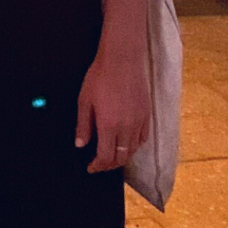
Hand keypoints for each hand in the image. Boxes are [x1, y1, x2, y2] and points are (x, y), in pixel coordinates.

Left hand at [75, 45, 150, 173]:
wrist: (122, 59)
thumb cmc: (100, 76)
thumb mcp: (84, 100)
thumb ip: (83, 125)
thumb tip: (80, 144)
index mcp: (109, 126)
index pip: (105, 157)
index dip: (97, 166)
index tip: (91, 168)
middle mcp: (126, 128)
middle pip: (120, 158)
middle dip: (109, 165)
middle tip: (100, 164)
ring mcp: (139, 122)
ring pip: (132, 150)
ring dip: (122, 157)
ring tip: (112, 156)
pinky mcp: (147, 115)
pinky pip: (143, 139)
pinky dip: (134, 146)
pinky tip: (127, 143)